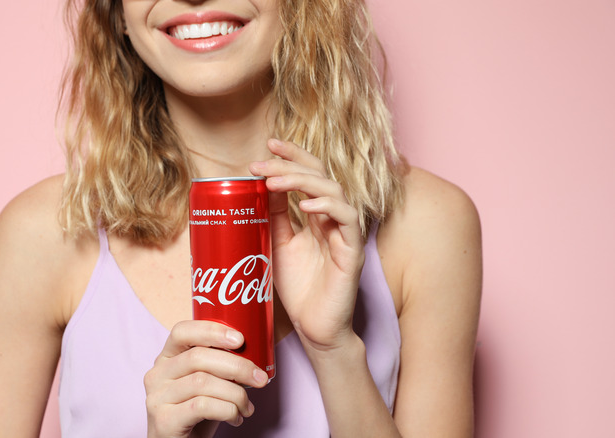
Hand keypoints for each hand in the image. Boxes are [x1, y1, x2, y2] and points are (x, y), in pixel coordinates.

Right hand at [144, 320, 268, 437]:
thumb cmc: (196, 415)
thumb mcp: (206, 384)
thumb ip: (217, 365)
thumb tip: (252, 352)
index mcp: (166, 358)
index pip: (182, 331)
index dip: (212, 331)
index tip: (240, 339)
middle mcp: (157, 374)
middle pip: (198, 357)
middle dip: (236, 366)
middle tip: (260, 378)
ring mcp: (157, 397)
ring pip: (202, 382)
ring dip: (235, 394)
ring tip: (247, 407)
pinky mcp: (164, 420)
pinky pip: (202, 406)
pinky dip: (227, 410)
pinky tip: (236, 417)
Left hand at [249, 139, 364, 351]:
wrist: (314, 329)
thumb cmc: (298, 291)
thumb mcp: (277, 246)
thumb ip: (274, 217)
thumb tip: (261, 186)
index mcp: (317, 216)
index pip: (310, 175)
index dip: (293, 156)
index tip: (267, 146)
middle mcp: (333, 220)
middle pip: (321, 175)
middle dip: (291, 163)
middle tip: (261, 161)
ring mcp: (345, 234)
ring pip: (334, 191)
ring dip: (303, 181)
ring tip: (275, 181)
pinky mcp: (352, 252)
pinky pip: (348, 220)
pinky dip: (328, 206)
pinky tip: (305, 205)